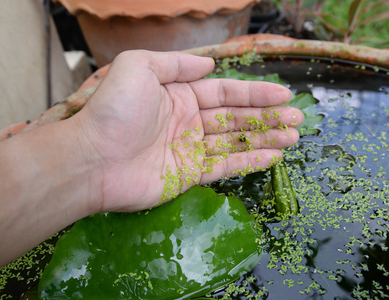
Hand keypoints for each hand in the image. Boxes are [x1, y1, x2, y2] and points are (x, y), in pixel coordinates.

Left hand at [74, 50, 302, 212]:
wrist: (91, 159)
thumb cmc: (114, 110)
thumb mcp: (139, 67)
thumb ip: (176, 64)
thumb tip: (208, 65)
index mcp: (179, 95)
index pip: (226, 93)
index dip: (256, 93)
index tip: (284, 94)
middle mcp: (188, 121)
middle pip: (236, 118)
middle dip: (267, 117)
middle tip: (297, 119)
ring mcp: (189, 149)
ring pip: (236, 142)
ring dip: (265, 139)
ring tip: (293, 137)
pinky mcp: (188, 175)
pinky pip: (225, 167)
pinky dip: (249, 162)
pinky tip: (272, 157)